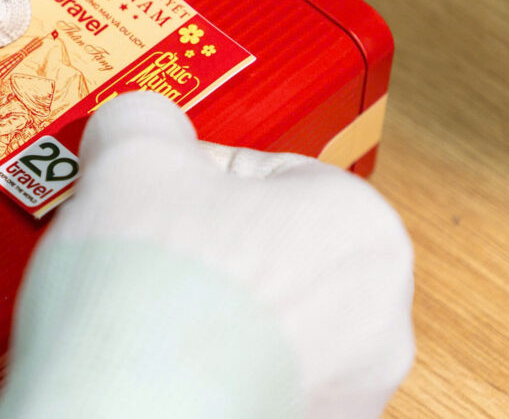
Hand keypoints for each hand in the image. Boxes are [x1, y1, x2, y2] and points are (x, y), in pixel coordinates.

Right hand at [0, 92, 414, 418]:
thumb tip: (139, 124)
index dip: (190, 176)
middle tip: (143, 246)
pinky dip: (208, 365)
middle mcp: (377, 318)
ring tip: (145, 307)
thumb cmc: (151, 305)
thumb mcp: (131, 155)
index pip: (264, 170)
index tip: (154, 193)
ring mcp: (345, 390)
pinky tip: (159, 358)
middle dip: (201, 241)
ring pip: (260, 318)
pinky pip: (251, 375)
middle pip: (267, 246)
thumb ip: (144, 118)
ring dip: (205, 305)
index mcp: (362, 228)